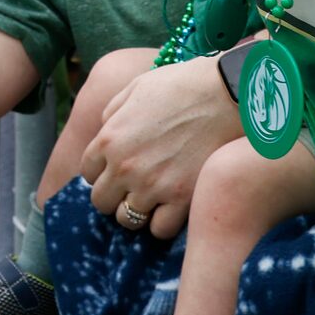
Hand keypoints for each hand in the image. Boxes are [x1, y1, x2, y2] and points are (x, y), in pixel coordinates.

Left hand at [79, 52, 229, 240]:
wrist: (226, 92)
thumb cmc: (182, 85)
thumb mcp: (136, 88)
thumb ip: (113, 113)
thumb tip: (105, 132)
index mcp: (109, 139)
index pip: (87, 173)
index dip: (102, 171)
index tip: (117, 169)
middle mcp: (125, 167)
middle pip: (101, 201)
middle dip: (114, 195)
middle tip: (133, 187)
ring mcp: (153, 186)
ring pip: (127, 220)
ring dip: (137, 211)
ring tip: (152, 198)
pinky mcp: (182, 199)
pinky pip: (159, 229)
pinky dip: (163, 221)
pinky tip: (172, 206)